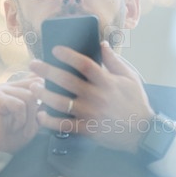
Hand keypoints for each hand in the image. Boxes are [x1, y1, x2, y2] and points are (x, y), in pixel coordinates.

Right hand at [0, 75, 42, 153]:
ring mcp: (0, 91)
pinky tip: (13, 127)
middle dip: (37, 111)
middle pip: (36, 88)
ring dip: (29, 118)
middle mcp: (8, 86)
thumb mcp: (33, 121)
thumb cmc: (12, 136)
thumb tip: (51, 96)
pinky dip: (20, 120)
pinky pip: (19, 105)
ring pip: (29, 97)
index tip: (42, 113)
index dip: (44, 96)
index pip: (36, 80)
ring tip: (20, 129)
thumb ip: (42, 107)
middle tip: (30, 128)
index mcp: (16, 88)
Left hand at [28, 42, 153, 152]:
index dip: (68, 55)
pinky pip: (64, 126)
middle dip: (47, 71)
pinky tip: (40, 114)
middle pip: (67, 81)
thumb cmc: (136, 103)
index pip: (84, 64)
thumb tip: (102, 44)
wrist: (143, 132)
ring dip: (44, 94)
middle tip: (33, 64)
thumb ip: (114, 61)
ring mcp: (90, 114)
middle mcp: (96, 97)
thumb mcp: (130, 78)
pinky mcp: (87, 129)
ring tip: (32, 87)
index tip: (55, 50)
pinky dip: (50, 121)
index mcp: (107, 82)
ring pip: (61, 103)